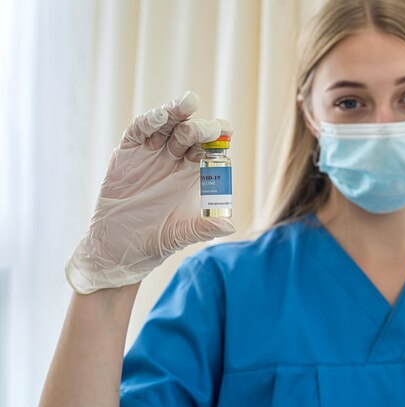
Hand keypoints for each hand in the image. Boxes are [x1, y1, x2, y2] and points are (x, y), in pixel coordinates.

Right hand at [66, 91, 236, 293]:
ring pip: (167, 125)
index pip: (210, 149)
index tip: (226, 131)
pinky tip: (160, 117)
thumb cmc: (155, 241)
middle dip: (200, 127)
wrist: (117, 249)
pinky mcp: (128, 153)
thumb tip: (230, 226)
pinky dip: (148, 122)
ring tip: (188, 102)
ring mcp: (152, 153)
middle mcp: (175, 159)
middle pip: (191, 133)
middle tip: (209, 128)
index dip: (218, 139)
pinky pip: (139, 132)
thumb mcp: (181, 235)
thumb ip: (204, 228)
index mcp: (194, 174)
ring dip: (177, 112)